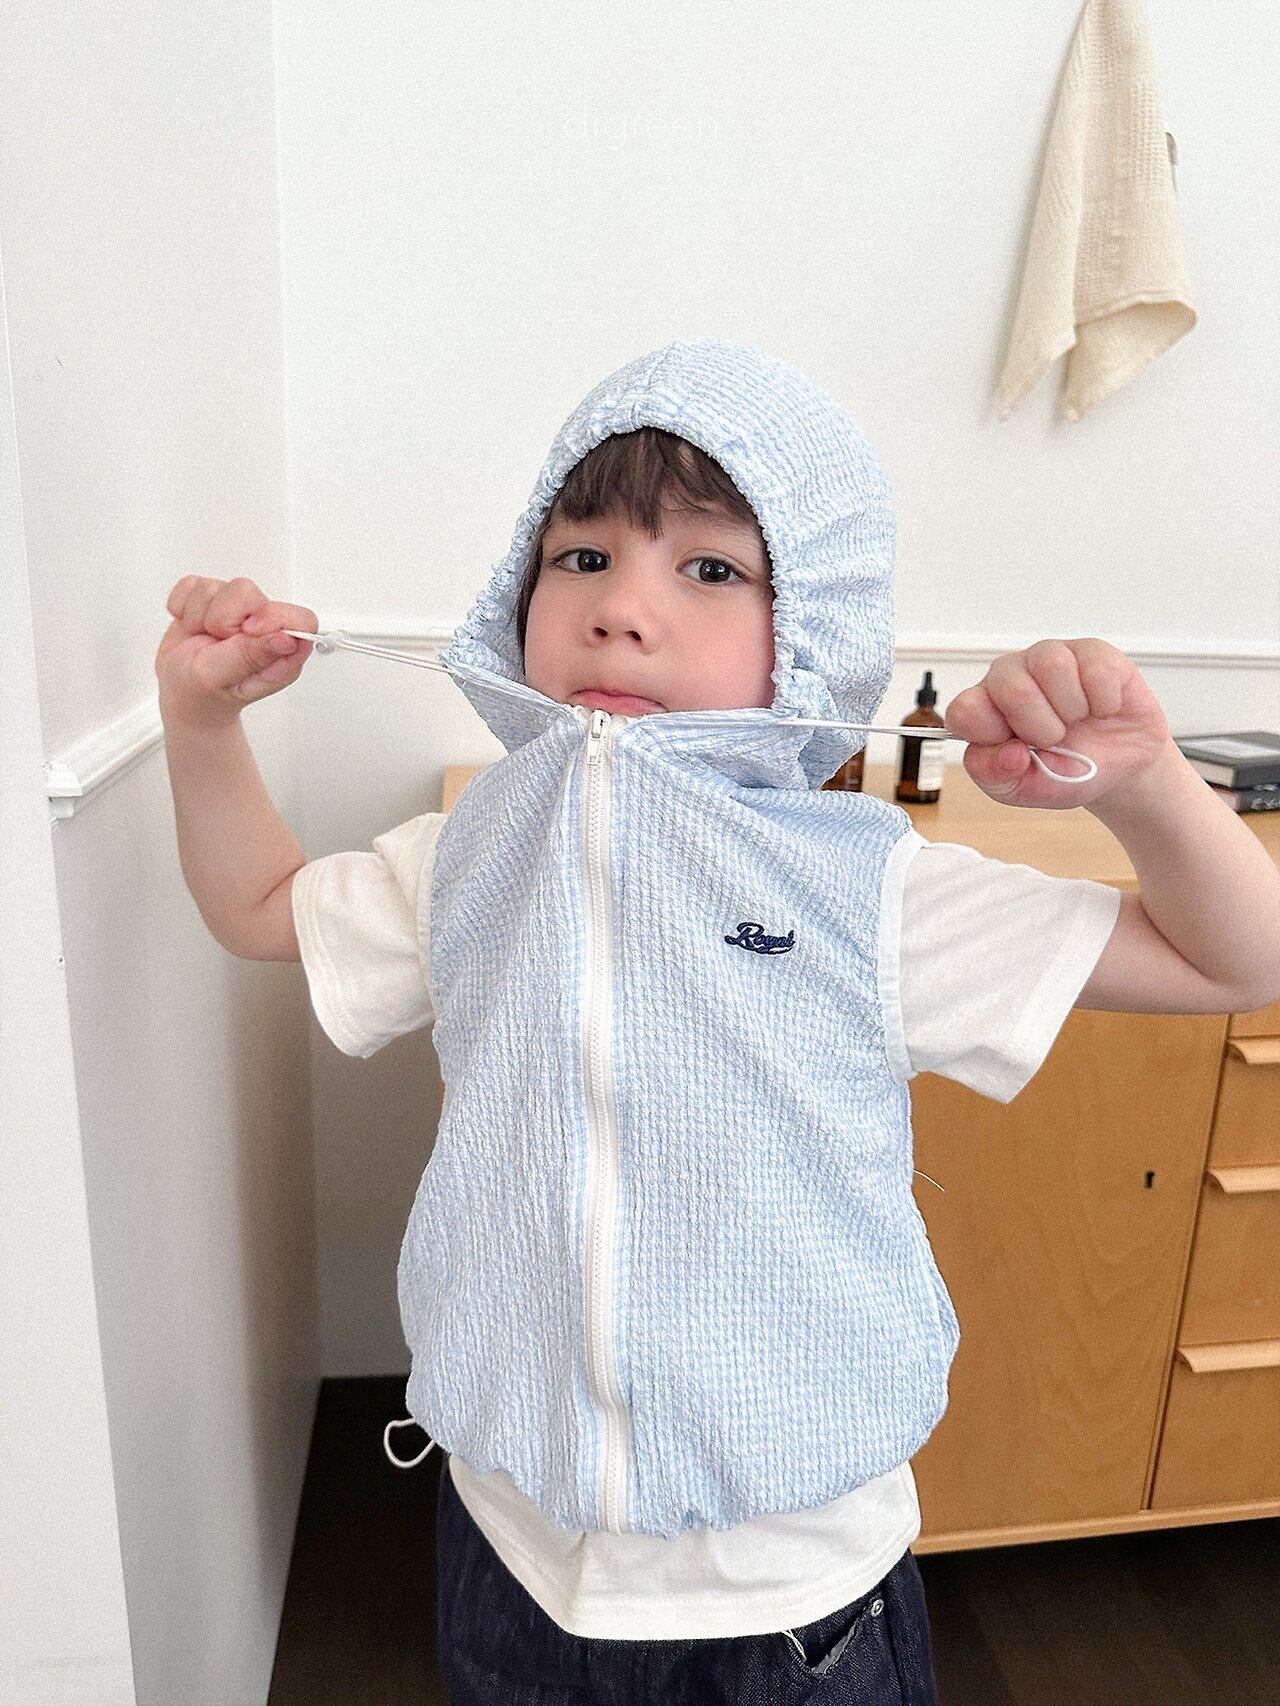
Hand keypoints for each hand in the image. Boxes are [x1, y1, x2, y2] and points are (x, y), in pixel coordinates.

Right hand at [156, 576, 317, 730]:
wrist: (179, 692)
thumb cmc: (202, 693)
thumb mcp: (220, 679)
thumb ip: (252, 656)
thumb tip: (288, 639)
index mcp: (283, 651)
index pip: (301, 618)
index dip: (272, 617)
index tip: (246, 632)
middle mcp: (266, 627)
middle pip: (246, 590)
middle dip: (220, 620)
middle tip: (215, 646)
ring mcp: (240, 610)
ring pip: (215, 587)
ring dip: (198, 617)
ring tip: (202, 641)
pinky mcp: (214, 598)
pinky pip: (192, 585)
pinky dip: (182, 608)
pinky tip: (192, 629)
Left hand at [943, 638, 1171, 809]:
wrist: (1120, 767)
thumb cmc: (1065, 771)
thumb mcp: (1024, 788)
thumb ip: (997, 776)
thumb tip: (1009, 753)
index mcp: (984, 710)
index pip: (964, 710)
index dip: (990, 734)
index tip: (1017, 753)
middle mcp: (1009, 677)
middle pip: (1012, 688)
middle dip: (1041, 727)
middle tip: (1055, 739)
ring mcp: (1048, 658)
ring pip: (1052, 665)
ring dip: (1073, 709)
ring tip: (1078, 721)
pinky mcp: (1090, 651)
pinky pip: (1095, 669)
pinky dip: (1104, 702)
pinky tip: (1101, 709)